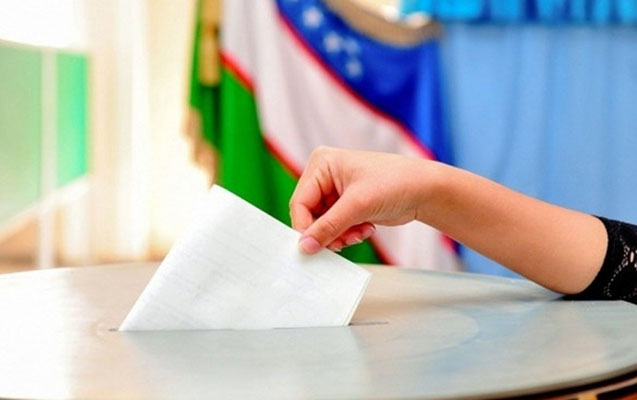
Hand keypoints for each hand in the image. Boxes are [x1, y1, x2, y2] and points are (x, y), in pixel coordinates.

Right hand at [290, 147, 440, 253]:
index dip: (305, 228)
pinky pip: (335, 227)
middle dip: (327, 232)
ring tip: (359, 233)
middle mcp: (325, 175)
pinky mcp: (347, 205)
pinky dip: (348, 234)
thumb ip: (328, 227)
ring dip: (339, 235)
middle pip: (309, 215)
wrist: (425, 190)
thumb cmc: (395, 183)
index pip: (300, 202)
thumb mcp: (358, 205)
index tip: (311, 249)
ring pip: (323, 225)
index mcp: (322, 164)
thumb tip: (305, 247)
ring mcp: (335, 191)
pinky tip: (366, 229)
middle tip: (342, 244)